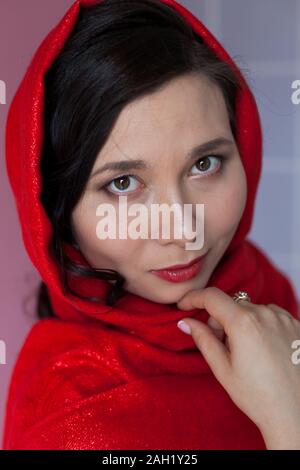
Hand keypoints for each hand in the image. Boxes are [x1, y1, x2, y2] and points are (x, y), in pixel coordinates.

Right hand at [176, 287, 299, 448]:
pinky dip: (260, 325)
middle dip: (219, 321)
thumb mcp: (223, 370)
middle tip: (222, 348)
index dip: (193, 298)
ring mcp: (283, 318)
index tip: (183, 306)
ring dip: (241, 323)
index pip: (212, 296)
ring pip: (250, 309)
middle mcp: (265, 314)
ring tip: (247, 353)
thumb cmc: (258, 396)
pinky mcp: (295, 324)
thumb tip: (185, 322)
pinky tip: (263, 350)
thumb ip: (203, 340)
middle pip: (231, 305)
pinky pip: (269, 315)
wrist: (296, 414)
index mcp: (244, 323)